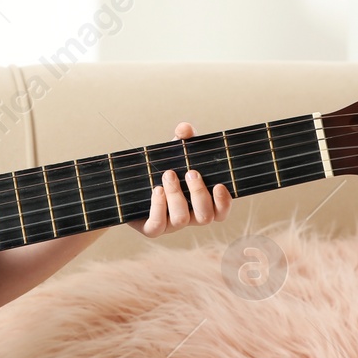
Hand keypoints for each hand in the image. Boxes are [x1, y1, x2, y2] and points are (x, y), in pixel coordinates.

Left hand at [127, 122, 232, 237]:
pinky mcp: (150, 228)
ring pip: (181, 219)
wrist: (132, 186)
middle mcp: (189, 217)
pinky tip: (157, 189)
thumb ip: (183, 141)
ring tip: (168, 174)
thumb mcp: (174, 153)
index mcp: (201, 204)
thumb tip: (185, 128)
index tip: (219, 185)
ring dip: (177, 195)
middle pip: (205, 217)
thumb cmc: (162, 169)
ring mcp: (170, 225)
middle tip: (190, 172)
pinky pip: (157, 226)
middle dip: (199, 194)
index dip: (224, 203)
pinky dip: (158, 207)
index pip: (220, 213)